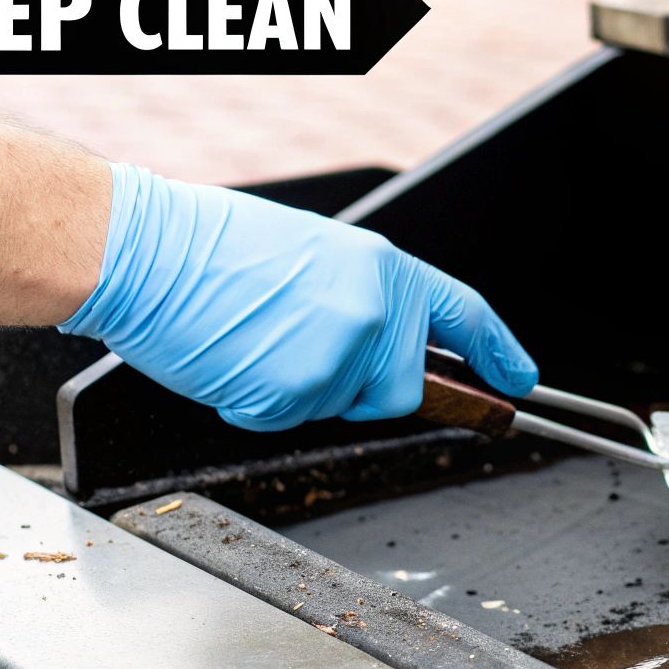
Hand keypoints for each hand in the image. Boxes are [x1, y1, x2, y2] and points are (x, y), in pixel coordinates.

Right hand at [60, 163, 538, 431]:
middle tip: (301, 349)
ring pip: (341, 406)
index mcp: (385, 268)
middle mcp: (375, 311)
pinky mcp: (296, 392)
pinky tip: (234, 355)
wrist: (150, 251)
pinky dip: (257, 401)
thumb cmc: (217, 249)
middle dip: (362, 390)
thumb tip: (396, 344)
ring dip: (300, 389)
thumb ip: (367, 299)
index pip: (464, 315)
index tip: (518, 380)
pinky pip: (287, 419)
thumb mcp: (318, 256)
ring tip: (256, 337)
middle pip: (401, 391)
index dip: (499, 351)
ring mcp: (339, 354)